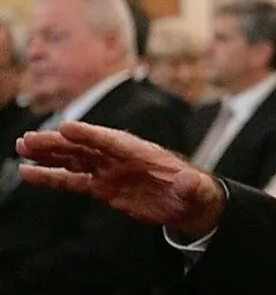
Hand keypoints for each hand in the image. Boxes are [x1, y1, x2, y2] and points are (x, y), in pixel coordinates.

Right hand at [17, 121, 226, 237]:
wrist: (189, 203)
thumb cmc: (195, 192)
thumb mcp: (197, 190)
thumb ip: (191, 185)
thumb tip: (189, 182)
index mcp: (144, 153)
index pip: (114, 141)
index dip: (91, 134)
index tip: (68, 127)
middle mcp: (122, 158)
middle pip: (87, 146)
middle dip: (59, 142)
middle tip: (30, 139)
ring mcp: (110, 170)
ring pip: (74, 159)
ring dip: (48, 154)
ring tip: (21, 148)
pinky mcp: (103, 186)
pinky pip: (72, 180)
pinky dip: (50, 176)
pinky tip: (28, 173)